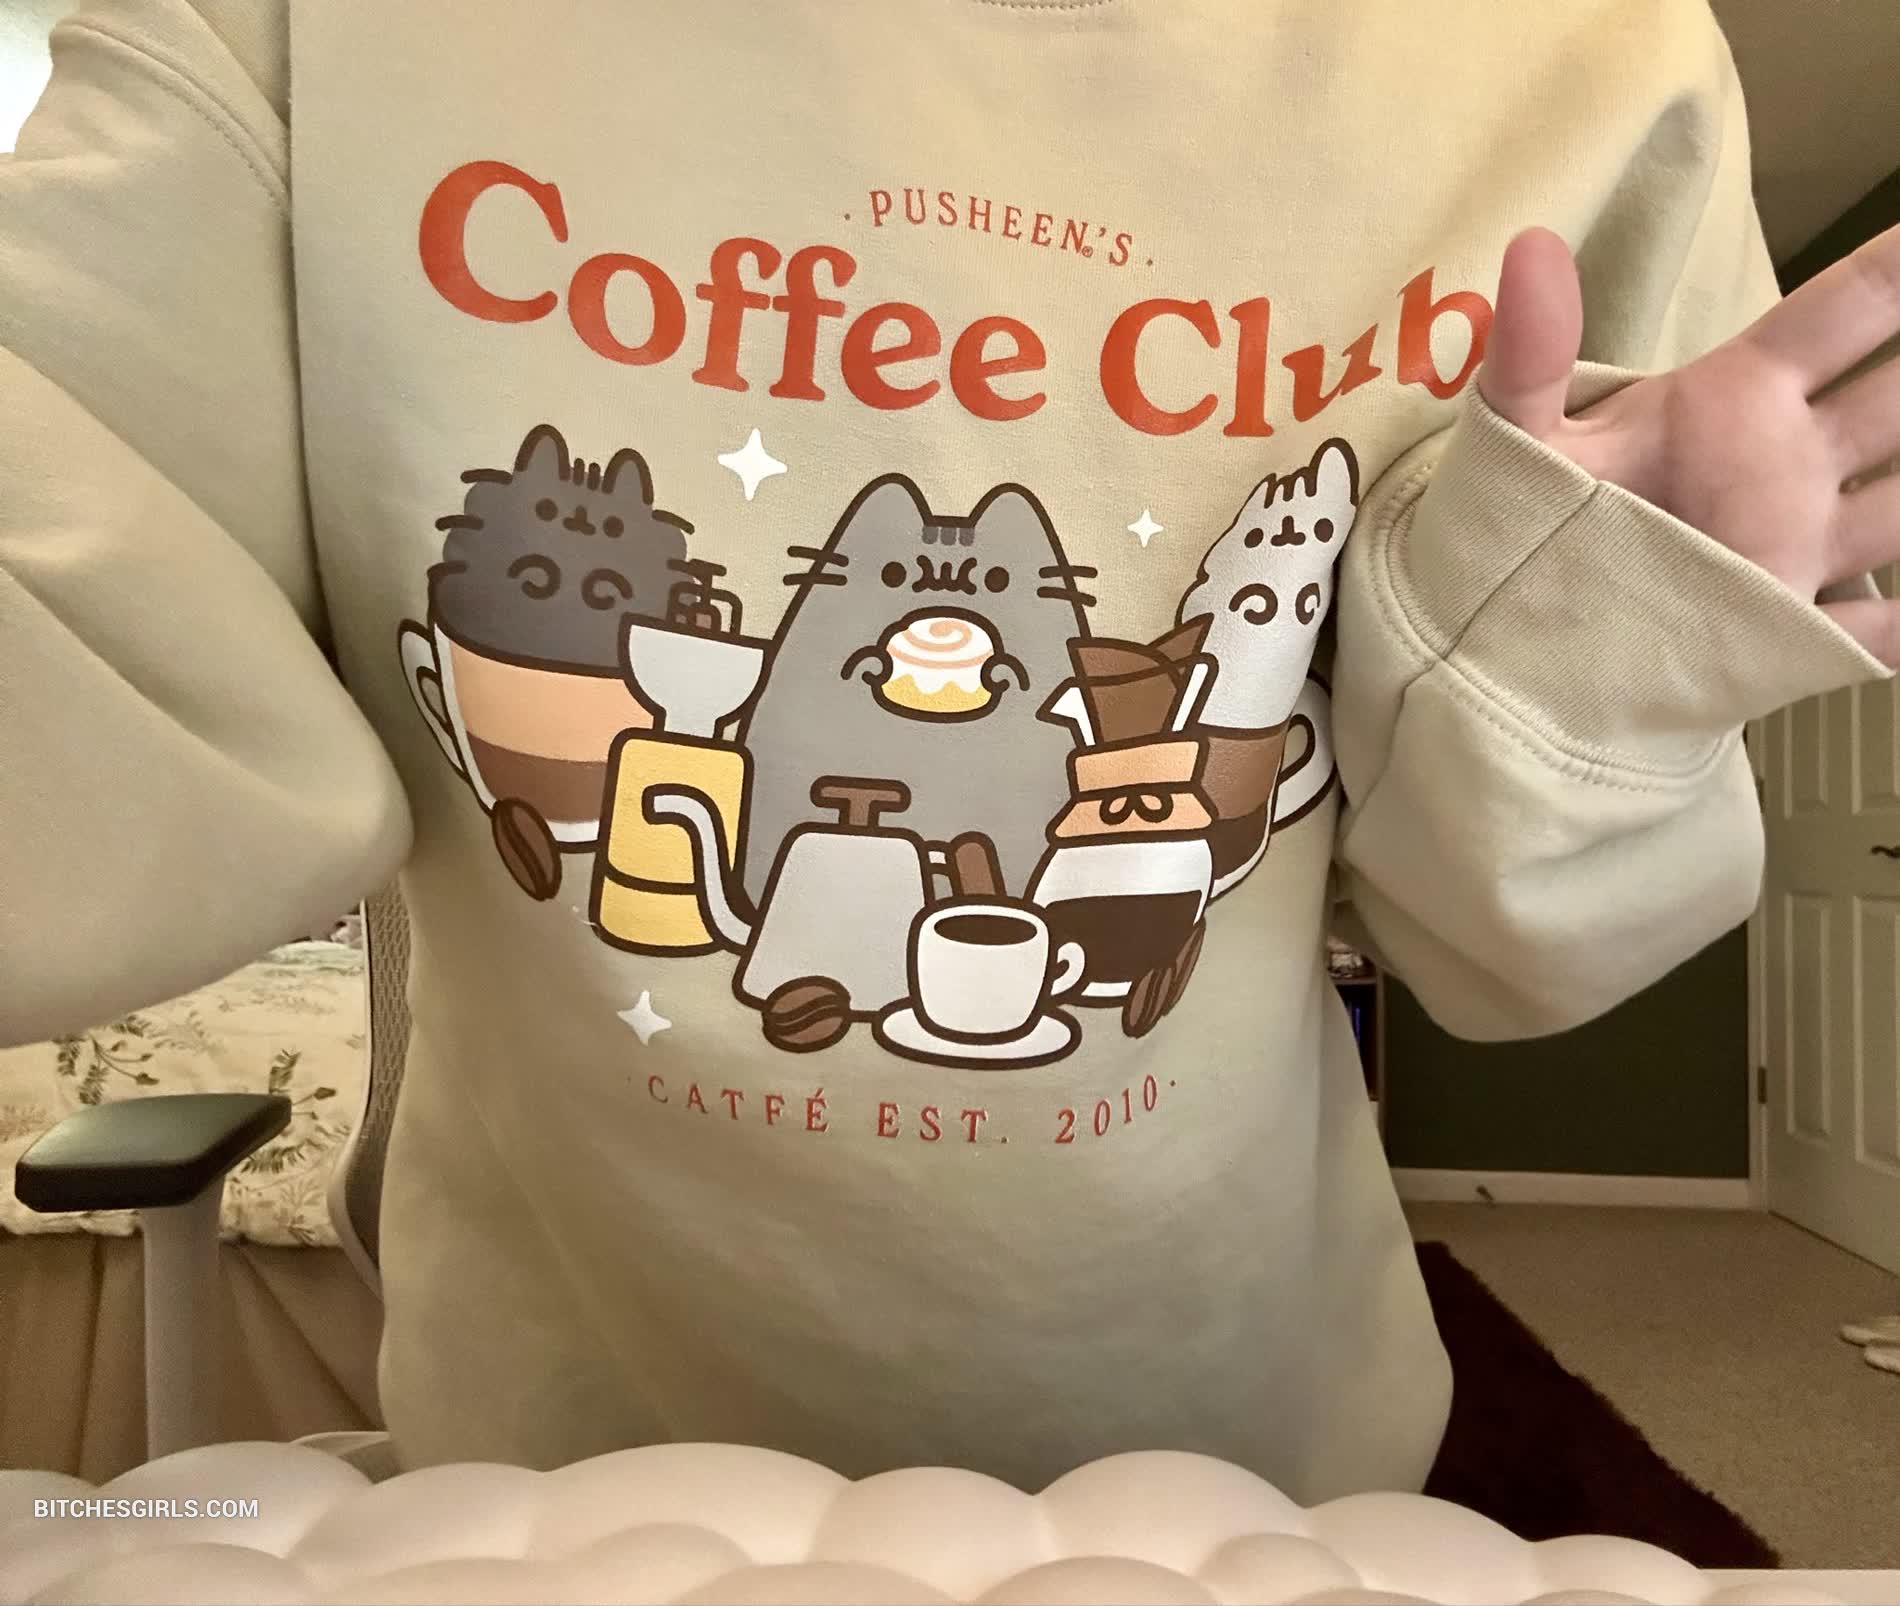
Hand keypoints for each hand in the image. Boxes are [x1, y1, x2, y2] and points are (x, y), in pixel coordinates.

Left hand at [1478, 224, 1899, 662]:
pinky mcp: (1786, 630)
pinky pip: (1883, 631)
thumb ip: (1531, 352)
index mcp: (1733, 400)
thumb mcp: (1522, 440)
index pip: (1844, 314)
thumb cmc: (1523, 525)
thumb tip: (1531, 244)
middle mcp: (1785, 465)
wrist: (1509, 639)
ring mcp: (1795, 548)